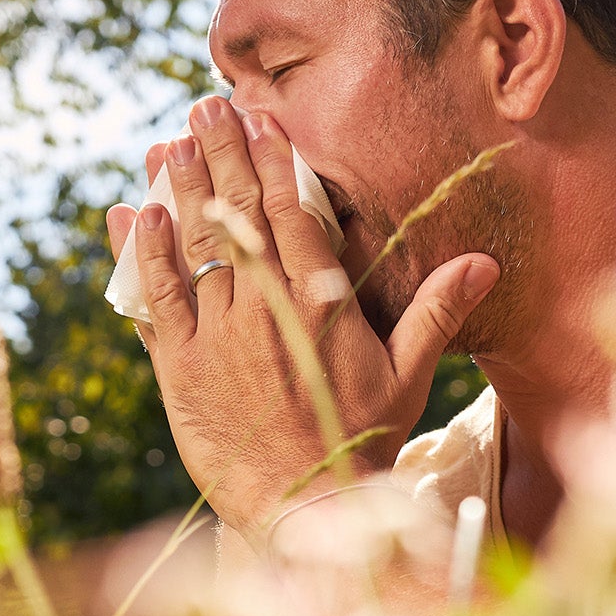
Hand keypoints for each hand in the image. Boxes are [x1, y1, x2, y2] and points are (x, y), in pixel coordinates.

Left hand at [106, 96, 499, 538]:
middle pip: (237, 215)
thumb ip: (437, 310)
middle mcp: (266, 308)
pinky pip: (155, 300)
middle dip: (219, 155)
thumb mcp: (408, 374)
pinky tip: (131, 214)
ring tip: (164, 143)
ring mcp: (218, 334)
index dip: (273, 162)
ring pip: (192, 247)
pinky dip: (141, 257)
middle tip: (203, 107)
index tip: (260, 119)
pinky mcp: (179, 367)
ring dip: (176, 190)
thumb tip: (485, 261)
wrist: (307, 508)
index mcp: (321, 302)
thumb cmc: (363, 441)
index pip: (293, 214)